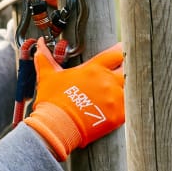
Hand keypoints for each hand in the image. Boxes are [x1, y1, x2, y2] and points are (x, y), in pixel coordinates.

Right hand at [22, 40, 125, 160]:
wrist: (57, 126)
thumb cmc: (52, 101)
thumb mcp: (47, 77)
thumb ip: (45, 59)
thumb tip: (39, 44)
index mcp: (93, 69)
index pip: (116, 54)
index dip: (122, 51)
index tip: (124, 51)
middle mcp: (107, 81)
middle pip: (128, 69)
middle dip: (128, 69)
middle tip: (128, 71)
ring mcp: (114, 98)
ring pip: (132, 88)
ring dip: (130, 88)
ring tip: (128, 91)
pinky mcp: (118, 115)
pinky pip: (131, 107)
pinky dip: (130, 106)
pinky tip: (127, 107)